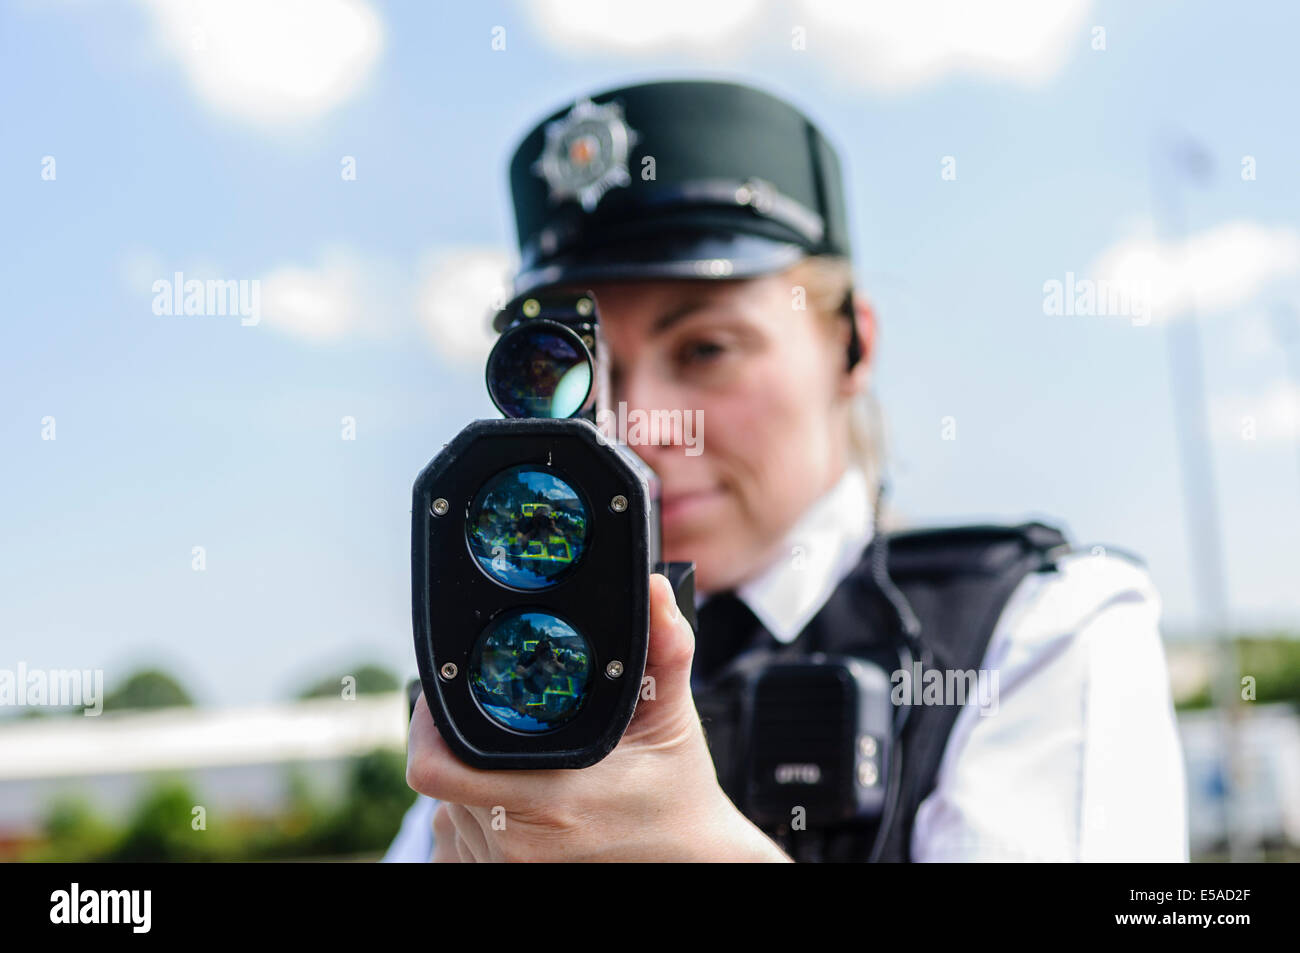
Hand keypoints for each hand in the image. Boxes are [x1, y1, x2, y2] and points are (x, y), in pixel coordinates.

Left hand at [406, 573, 790, 861]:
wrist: (689, 860)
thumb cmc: (676, 794)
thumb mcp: (672, 719)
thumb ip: (663, 650)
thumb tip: (654, 589)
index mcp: (551, 801)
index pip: (435, 766)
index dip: (430, 724)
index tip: (451, 696)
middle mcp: (516, 844)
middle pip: (443, 774)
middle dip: (467, 741)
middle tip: (515, 727)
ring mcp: (502, 871)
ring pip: (446, 807)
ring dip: (473, 779)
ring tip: (531, 768)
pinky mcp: (493, 884)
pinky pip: (453, 841)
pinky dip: (474, 818)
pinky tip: (519, 803)